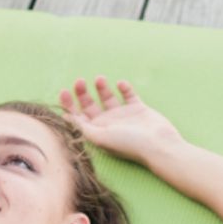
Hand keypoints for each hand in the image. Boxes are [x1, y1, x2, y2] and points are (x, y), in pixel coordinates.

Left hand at [59, 76, 184, 166]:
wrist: (158, 144)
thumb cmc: (129, 144)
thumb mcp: (100, 137)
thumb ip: (83, 128)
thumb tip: (67, 118)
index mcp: (97, 132)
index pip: (78, 117)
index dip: (68, 105)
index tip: (64, 91)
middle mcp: (108, 123)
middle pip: (90, 105)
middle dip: (82, 93)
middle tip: (79, 81)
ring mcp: (123, 116)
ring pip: (108, 98)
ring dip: (102, 88)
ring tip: (99, 79)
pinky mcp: (138, 109)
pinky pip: (128, 95)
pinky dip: (124, 87)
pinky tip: (121, 84)